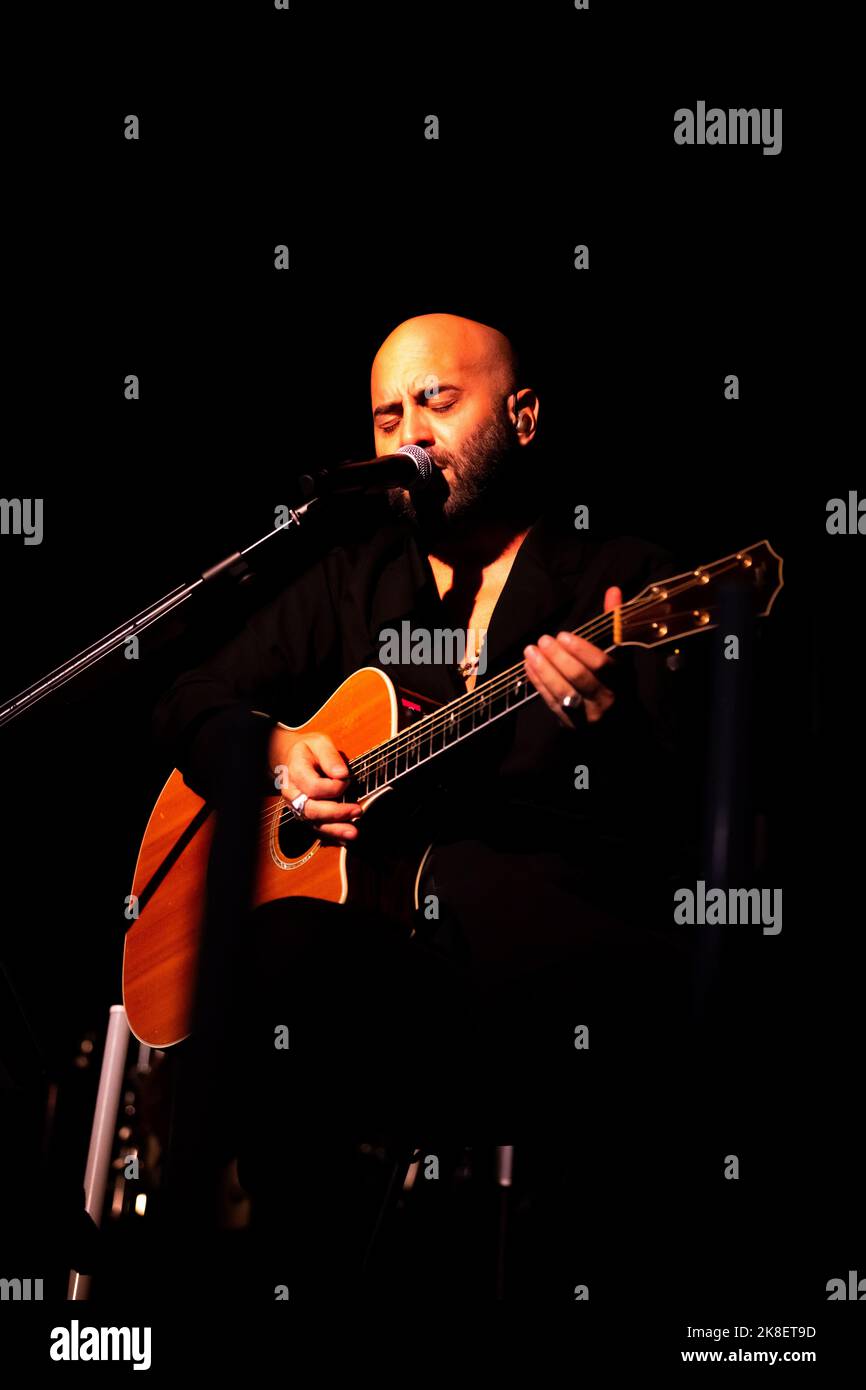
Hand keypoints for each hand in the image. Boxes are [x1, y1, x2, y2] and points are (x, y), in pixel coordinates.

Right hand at [268, 727, 362, 842]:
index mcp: (294, 772)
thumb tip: (341, 774)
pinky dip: (331, 834)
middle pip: (311, 809)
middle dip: (336, 812)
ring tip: (353, 833)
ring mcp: (297, 806)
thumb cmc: (308, 750)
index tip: (347, 779)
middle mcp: (292, 793)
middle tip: (357, 810)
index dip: (333, 786)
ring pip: (313, 823)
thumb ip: (330, 756)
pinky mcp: (304, 814)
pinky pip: (317, 828)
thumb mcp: (319, 742)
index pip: (313, 786)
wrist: (291, 758)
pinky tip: (345, 838)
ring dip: (335, 829)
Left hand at [523, 585, 620, 728]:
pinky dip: (539, 684)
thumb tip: (613, 589)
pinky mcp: (572, 725)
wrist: (619, 722)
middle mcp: (606, 698)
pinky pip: (552, 703)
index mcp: (620, 678)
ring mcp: (588, 715)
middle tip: (542, 640)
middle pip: (580, 678)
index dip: (581, 649)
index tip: (563, 635)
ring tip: (529, 651)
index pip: (602, 664)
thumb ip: (614, 622)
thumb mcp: (620, 653)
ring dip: (544, 670)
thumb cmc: (615, 680)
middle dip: (558, 658)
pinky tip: (529, 667)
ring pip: (564, 692)